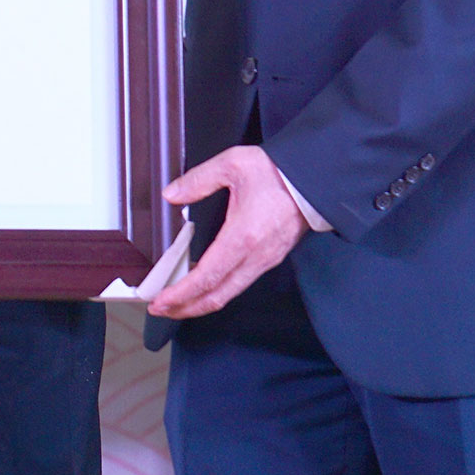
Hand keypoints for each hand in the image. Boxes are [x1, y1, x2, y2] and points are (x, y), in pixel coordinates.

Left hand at [146, 145, 307, 319]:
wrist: (314, 179)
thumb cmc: (278, 172)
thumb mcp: (232, 165)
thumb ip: (198, 180)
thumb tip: (172, 194)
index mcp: (243, 236)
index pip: (207, 278)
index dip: (181, 294)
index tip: (160, 300)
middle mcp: (255, 256)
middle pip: (217, 297)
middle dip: (185, 308)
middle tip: (160, 309)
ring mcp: (265, 261)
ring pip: (229, 294)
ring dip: (201, 303)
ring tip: (176, 302)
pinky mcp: (270, 259)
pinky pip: (240, 284)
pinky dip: (217, 291)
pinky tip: (203, 286)